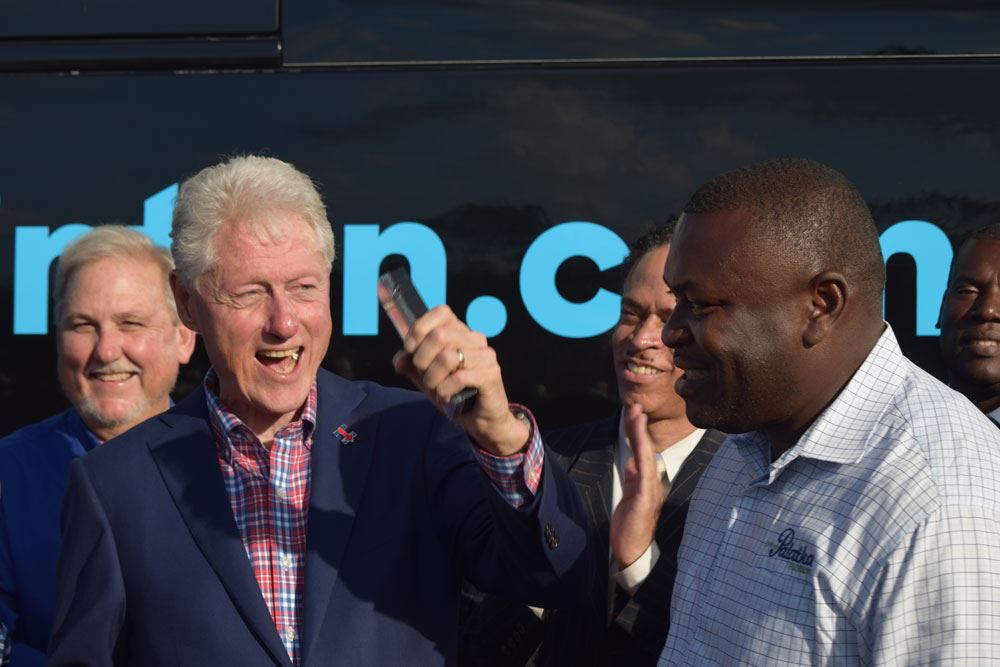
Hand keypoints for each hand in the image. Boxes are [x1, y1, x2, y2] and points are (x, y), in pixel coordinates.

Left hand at [392, 305, 528, 455]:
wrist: (480, 419)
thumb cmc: (454, 392)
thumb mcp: (426, 377)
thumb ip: (411, 364)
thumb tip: (400, 359)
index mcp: (460, 332)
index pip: (441, 312)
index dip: (420, 328)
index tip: (410, 348)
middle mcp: (475, 339)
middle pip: (439, 335)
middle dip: (422, 359)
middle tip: (425, 375)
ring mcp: (486, 356)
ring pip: (447, 358)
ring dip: (432, 379)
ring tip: (437, 389)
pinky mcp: (491, 374)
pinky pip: (458, 378)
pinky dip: (445, 391)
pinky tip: (447, 397)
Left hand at [611, 403, 662, 569]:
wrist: (632, 553)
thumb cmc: (630, 528)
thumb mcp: (629, 497)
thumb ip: (632, 478)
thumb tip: (631, 461)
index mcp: (646, 482)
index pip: (642, 452)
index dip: (638, 432)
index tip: (633, 414)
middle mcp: (651, 483)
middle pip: (645, 449)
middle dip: (639, 427)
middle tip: (634, 406)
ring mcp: (650, 491)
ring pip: (646, 457)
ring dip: (640, 436)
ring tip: (636, 416)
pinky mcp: (645, 501)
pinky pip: (644, 475)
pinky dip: (642, 459)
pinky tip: (640, 446)